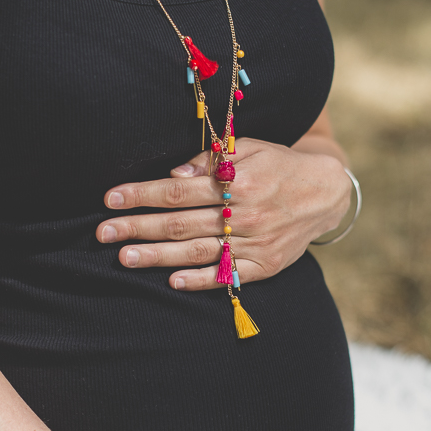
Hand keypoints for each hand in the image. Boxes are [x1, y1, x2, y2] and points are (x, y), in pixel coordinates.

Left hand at [96, 138, 351, 289]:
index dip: (142, 194)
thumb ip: (211, 161)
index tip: (111, 199)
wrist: (327, 193)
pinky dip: (201, 280)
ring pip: (199, 251)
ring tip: (125, 258)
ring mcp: (256, 243)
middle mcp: (244, 214)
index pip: (178, 189)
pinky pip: (229, 275)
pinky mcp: (266, 265)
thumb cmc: (278, 165)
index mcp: (237, 181)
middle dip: (138, 227)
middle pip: (181, 222)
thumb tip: (174, 174)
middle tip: (103, 233)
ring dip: (159, 257)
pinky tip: (172, 282)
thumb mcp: (249, 149)